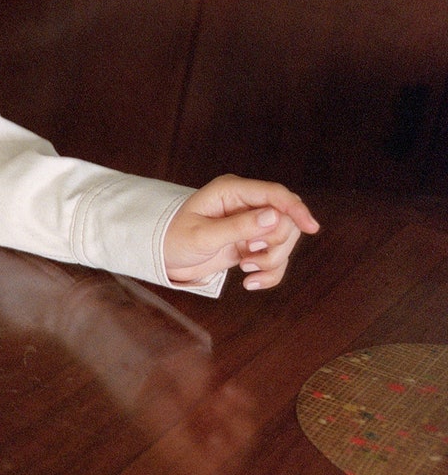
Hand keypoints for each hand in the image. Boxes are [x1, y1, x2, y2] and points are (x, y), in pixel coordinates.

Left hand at [164, 174, 318, 290]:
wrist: (163, 258)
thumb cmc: (174, 240)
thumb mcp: (203, 236)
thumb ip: (238, 227)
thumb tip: (274, 216)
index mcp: (232, 191)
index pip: (274, 194)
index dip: (295, 208)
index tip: (311, 227)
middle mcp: (245, 204)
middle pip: (285, 220)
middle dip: (274, 244)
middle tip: (247, 255)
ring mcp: (251, 224)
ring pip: (284, 241)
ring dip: (271, 261)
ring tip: (245, 270)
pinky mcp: (251, 243)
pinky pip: (275, 258)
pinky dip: (269, 274)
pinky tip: (251, 283)